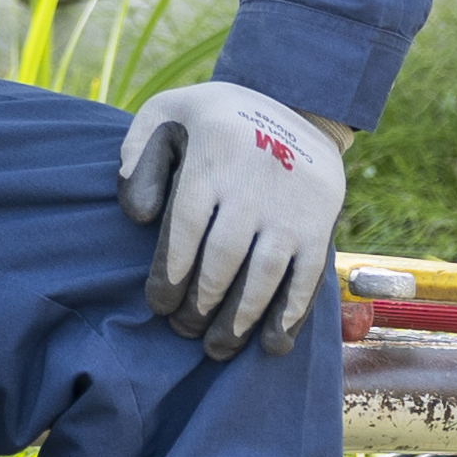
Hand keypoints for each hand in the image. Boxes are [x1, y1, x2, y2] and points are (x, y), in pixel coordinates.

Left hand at [118, 82, 351, 355]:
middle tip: (182, 331)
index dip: (170, 274)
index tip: (157, 306)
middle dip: (200, 304)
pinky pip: (306, 278)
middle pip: (223, 259)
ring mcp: (290, 210)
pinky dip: (290, 316)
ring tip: (217, 348)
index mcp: (210, 160)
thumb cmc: (212, 121)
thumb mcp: (166, 115)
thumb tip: (137, 216)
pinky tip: (271, 345)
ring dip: (240, 319)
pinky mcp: (319, 227)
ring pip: (264, 276)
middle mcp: (253, 188)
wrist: (294, 107)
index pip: (185, 228)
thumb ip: (137, 157)